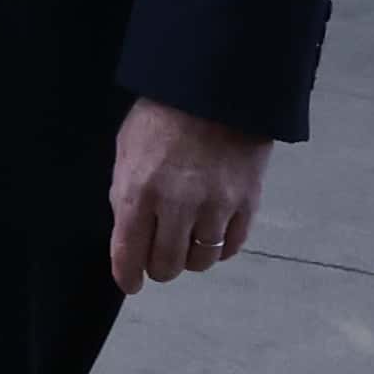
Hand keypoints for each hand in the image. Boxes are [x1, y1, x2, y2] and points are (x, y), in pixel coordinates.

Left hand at [100, 103, 271, 294]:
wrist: (216, 91)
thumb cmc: (163, 116)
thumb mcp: (127, 150)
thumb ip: (126, 194)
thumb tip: (129, 233)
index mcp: (140, 190)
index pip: (129, 252)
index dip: (127, 275)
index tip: (130, 283)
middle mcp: (177, 205)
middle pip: (167, 265)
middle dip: (159, 267)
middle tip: (158, 258)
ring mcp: (216, 206)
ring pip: (201, 260)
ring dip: (190, 258)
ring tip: (186, 241)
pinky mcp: (247, 204)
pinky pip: (232, 246)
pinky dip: (220, 247)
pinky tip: (211, 233)